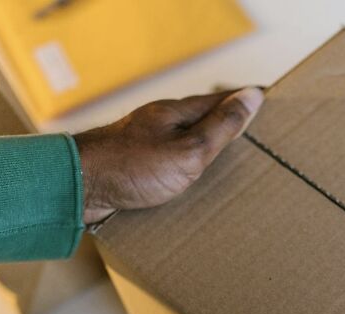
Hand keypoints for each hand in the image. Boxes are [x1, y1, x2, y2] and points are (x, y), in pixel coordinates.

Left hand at [74, 87, 264, 223]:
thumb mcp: (189, 149)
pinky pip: (168, 162)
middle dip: (226, 125)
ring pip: (184, 142)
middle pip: (201, 120)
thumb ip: (221, 126)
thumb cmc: (134, 167)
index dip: (243, 101)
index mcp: (176, 114)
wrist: (80, 186)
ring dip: (205, 149)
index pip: (220, 101)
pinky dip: (186, 168)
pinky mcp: (133, 165)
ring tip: (227, 163)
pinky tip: (190, 183)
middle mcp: (160, 124)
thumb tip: (252, 95)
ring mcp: (144, 143)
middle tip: (252, 133)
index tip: (265, 99)